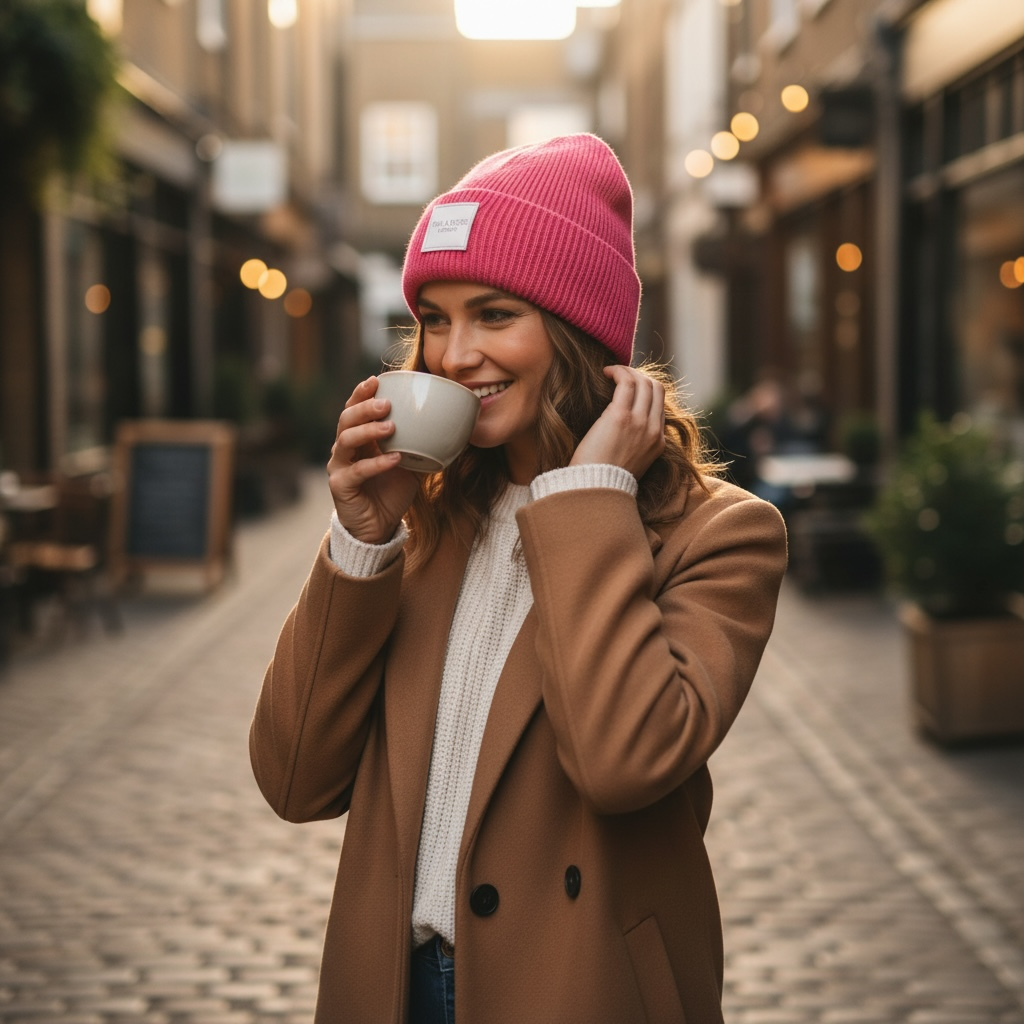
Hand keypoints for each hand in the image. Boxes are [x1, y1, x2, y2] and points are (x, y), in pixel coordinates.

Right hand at [327, 377, 419, 544]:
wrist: (379, 526)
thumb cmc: (392, 490)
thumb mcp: (413, 463)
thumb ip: (424, 444)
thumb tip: (454, 426)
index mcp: (358, 437)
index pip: (354, 408)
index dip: (361, 393)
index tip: (376, 379)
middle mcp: (344, 448)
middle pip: (346, 419)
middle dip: (365, 408)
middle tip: (386, 403)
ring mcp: (339, 466)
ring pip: (346, 441)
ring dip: (368, 431)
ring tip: (391, 427)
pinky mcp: (341, 486)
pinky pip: (357, 471)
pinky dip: (376, 463)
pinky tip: (395, 458)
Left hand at [569, 365, 665, 478]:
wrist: (593, 489)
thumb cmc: (602, 478)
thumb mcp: (628, 464)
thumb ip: (633, 445)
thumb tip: (620, 430)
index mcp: (658, 443)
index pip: (659, 405)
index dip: (645, 389)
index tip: (628, 387)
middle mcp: (653, 431)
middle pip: (656, 388)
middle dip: (639, 376)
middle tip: (619, 376)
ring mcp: (640, 422)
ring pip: (643, 382)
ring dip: (627, 371)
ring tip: (611, 372)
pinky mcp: (621, 416)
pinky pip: (626, 382)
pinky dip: (618, 371)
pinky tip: (605, 372)